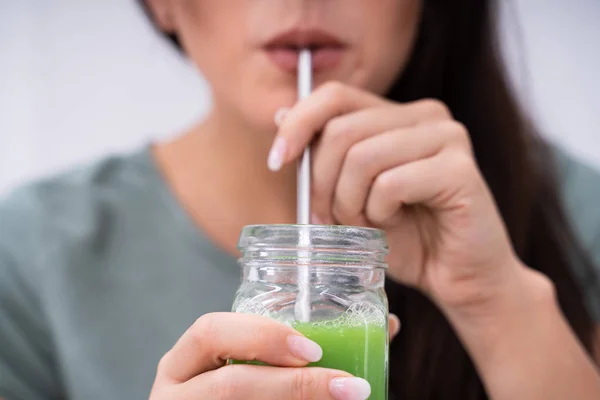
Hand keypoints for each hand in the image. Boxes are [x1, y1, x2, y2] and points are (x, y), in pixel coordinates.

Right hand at [150, 312, 400, 399]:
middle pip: (227, 386)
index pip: (209, 332)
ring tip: (349, 398)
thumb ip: (301, 350)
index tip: (312, 348)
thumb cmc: (239, 390)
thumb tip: (388, 326)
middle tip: (346, 386)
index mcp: (185, 363)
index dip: (261, 336)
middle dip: (291, 385)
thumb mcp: (253, 366)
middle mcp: (178, 394)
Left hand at [270, 82, 525, 313]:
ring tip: (363, 225)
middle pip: (342, 130)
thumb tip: (281, 116)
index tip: (278, 161)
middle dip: (322, 183)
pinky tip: (393, 225)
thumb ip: (324, 156)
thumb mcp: (351, 193)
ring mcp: (447, 139)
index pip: (335, 95)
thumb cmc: (406, 237)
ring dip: (349, 203)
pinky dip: (378, 213)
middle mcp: (426, 116)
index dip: (299, 124)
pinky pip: (390, 184)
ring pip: (362, 158)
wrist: (458, 277)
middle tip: (330, 219)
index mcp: (398, 115)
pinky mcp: (460, 170)